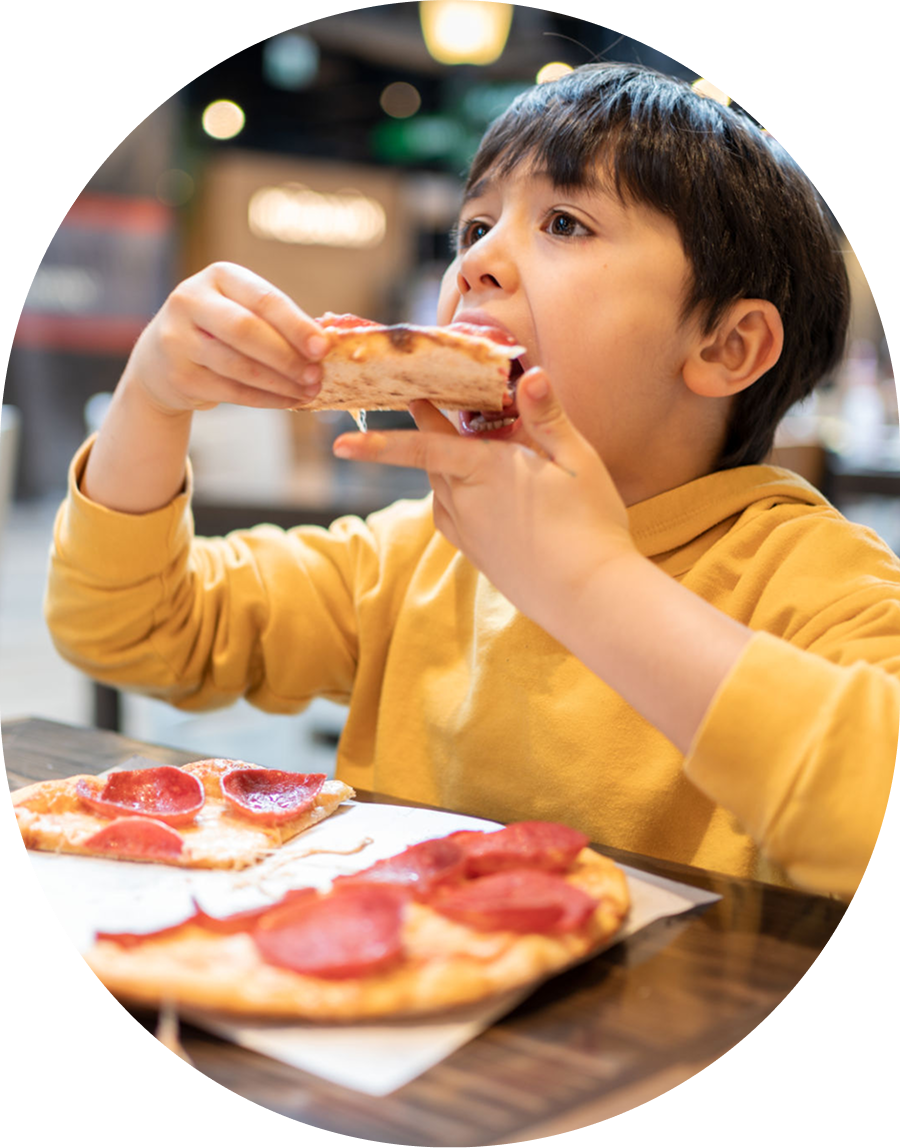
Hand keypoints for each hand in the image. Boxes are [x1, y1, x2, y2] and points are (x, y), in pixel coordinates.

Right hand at [121, 262, 328, 414]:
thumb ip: (276, 321)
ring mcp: (178, 339)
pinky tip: (287, 401)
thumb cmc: (219, 331)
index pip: (262, 299)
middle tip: (316, 375)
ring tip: (308, 391)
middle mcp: (190, 301)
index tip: (323, 347)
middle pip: (246, 330)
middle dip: (287, 356)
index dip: (295, 324)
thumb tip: (326, 343)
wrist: (161, 360)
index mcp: (217, 276)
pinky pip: (231, 391)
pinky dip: (265, 399)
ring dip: (280, 382)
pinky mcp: (179, 375)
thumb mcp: (240, 311)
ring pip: (239, 365)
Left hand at [333, 368, 639, 633]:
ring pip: (440, 491)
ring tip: (457, 445)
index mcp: (485, 470)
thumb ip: (548, 416)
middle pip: (432, 462)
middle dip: (426, 432)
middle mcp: (466, 503)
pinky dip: (452, 498)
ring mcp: (470, 535)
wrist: (590, 596)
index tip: (342, 442)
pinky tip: (472, 493)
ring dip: (441, 467)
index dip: (381, 443)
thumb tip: (530, 374)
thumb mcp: (577, 461)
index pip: (423, 448)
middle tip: (424, 401)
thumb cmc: (590, 524)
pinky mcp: (479, 557)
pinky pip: (451, 519)